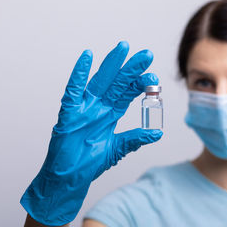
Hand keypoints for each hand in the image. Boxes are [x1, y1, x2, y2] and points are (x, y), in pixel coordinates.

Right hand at [20, 41, 162, 225]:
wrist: (69, 178)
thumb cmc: (89, 162)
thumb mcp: (117, 149)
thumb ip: (135, 138)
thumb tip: (158, 133)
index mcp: (110, 114)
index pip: (127, 93)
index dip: (140, 84)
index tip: (154, 78)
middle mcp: (98, 107)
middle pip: (117, 82)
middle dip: (131, 69)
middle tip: (146, 54)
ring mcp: (83, 108)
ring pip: (99, 81)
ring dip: (111, 64)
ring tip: (123, 48)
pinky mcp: (68, 113)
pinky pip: (74, 91)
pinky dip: (79, 74)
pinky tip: (86, 57)